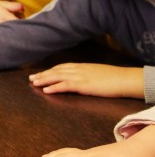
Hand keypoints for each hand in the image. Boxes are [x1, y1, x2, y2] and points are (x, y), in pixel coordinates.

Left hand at [29, 63, 143, 98]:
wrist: (125, 79)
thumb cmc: (114, 77)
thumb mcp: (96, 73)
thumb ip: (86, 74)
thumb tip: (79, 78)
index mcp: (81, 66)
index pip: (61, 67)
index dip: (49, 70)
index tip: (39, 73)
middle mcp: (78, 69)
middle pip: (56, 71)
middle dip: (42, 74)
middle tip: (30, 78)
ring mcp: (80, 76)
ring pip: (57, 77)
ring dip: (44, 80)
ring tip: (34, 83)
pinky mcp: (83, 85)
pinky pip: (65, 85)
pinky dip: (54, 87)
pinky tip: (46, 90)